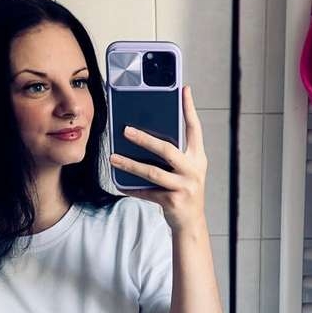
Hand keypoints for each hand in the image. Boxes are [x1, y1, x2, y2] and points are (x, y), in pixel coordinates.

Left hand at [109, 84, 207, 233]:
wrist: (191, 223)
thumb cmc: (185, 190)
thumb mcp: (186, 169)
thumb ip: (174, 154)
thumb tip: (146, 135)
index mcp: (198, 157)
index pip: (195, 128)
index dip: (190, 109)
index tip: (184, 90)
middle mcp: (194, 170)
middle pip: (167, 150)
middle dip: (145, 139)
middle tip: (126, 130)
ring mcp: (184, 186)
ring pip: (153, 172)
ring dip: (130, 164)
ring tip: (113, 158)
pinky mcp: (173, 201)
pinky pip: (147, 192)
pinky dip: (132, 188)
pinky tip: (119, 183)